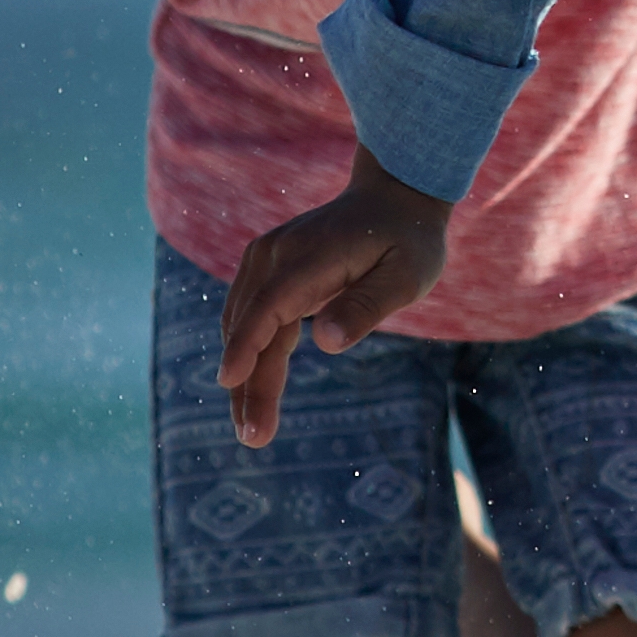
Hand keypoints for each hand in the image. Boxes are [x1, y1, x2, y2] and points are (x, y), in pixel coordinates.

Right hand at [218, 147, 454, 445]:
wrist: (394, 197)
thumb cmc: (408, 241)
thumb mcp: (406, 276)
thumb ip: (367, 307)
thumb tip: (326, 342)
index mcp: (311, 256)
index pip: (269, 305)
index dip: (247, 346)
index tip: (229, 383)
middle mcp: (277, 254)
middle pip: (251, 324)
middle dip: (247, 384)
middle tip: (253, 439)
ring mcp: (267, 259)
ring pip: (244, 326)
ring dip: (244, 377)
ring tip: (253, 430)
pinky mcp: (268, 270)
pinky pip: (252, 318)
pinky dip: (249, 355)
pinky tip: (252, 393)